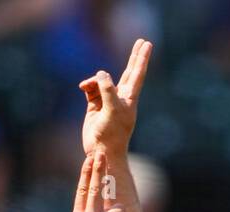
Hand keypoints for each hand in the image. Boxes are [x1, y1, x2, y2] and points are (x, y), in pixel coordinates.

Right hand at [79, 38, 152, 156]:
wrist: (101, 151)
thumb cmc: (112, 134)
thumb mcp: (112, 110)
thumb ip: (108, 89)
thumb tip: (101, 73)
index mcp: (129, 98)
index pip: (137, 73)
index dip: (141, 58)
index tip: (147, 43)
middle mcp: (120, 97)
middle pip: (129, 71)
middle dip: (134, 57)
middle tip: (142, 42)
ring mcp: (107, 100)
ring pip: (103, 80)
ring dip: (95, 78)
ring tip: (86, 85)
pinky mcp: (95, 105)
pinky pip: (91, 88)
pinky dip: (87, 85)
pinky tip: (82, 87)